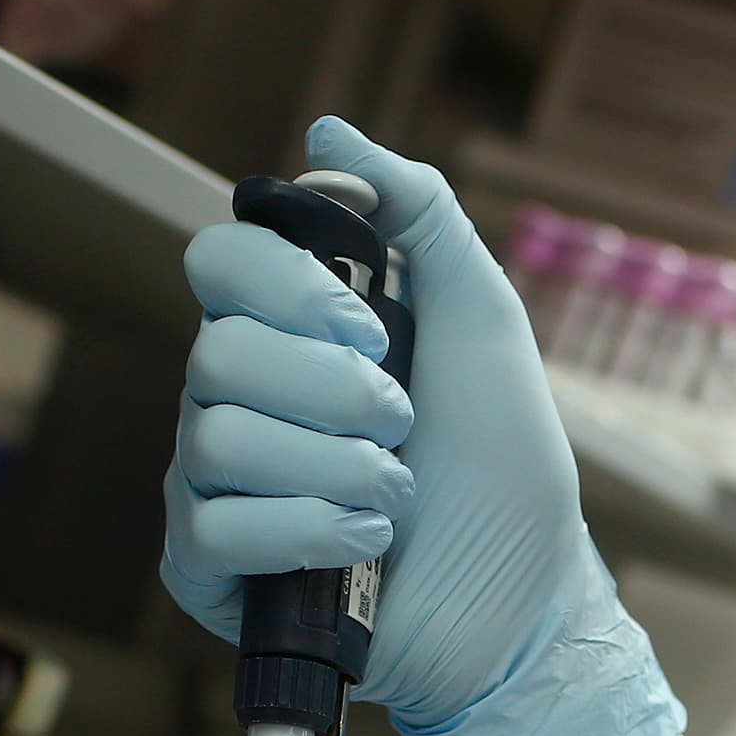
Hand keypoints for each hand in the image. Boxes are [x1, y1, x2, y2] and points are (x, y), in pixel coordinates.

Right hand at [162, 118, 683, 735]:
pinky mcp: (208, 570)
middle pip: (215, 352)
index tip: (369, 326)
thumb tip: (328, 130)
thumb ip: (418, 216)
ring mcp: (214, 487)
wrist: (527, 605)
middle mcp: (236, 402)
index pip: (218, 262)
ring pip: (216, 438)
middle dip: (331, 390)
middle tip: (403, 424)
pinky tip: (364, 547)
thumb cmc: (504, 470)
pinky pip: (215, 525)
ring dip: (334, 467)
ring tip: (396, 498)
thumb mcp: (481, 321)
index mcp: (287, 335)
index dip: (286, 287)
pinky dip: (307, 530)